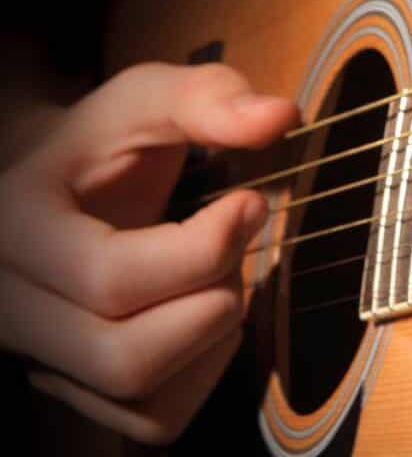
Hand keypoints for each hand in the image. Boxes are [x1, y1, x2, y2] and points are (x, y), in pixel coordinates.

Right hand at [0, 63, 297, 444]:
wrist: (56, 186)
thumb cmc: (104, 144)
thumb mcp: (148, 99)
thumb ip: (208, 97)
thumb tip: (279, 117)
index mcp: (17, 233)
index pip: (111, 279)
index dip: (208, 247)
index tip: (252, 201)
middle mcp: (13, 309)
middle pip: (124, 357)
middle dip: (212, 302)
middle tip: (235, 250)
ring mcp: (42, 357)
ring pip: (140, 398)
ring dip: (211, 339)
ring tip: (220, 278)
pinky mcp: (79, 387)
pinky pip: (153, 418)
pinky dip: (203, 374)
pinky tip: (205, 315)